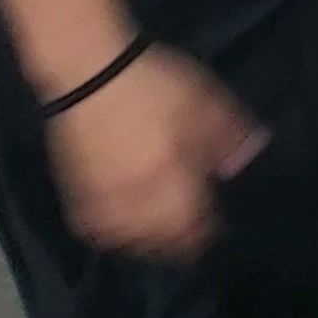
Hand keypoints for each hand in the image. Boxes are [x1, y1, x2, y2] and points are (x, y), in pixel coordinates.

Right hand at [44, 45, 263, 262]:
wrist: (88, 72)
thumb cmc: (154, 86)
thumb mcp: (205, 103)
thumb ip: (229, 137)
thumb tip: (243, 164)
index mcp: (172, 188)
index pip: (195, 231)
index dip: (210, 234)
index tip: (221, 230)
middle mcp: (135, 207)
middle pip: (161, 245)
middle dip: (180, 244)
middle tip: (195, 235)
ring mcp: (101, 203)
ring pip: (128, 242)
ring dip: (148, 244)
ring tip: (163, 236)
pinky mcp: (75, 194)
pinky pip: (97, 231)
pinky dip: (115, 234)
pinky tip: (124, 227)